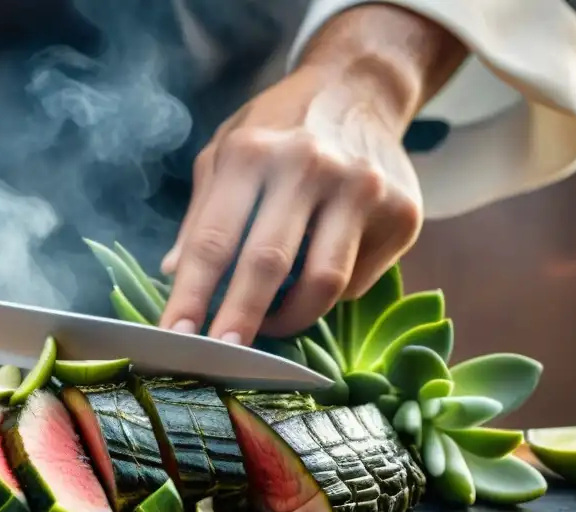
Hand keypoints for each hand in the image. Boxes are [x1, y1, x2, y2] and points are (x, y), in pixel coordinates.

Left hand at [159, 4, 466, 344]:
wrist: (360, 89)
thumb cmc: (278, 128)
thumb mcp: (226, 151)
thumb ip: (201, 214)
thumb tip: (174, 275)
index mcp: (253, 153)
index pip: (213, 240)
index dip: (191, 296)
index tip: (174, 337)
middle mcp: (310, 166)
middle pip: (268, 266)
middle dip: (239, 321)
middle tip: (220, 358)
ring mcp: (362, 190)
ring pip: (323, 285)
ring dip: (288, 319)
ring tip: (267, 322)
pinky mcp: (402, 214)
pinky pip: (356, 281)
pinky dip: (327, 295)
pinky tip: (313, 278)